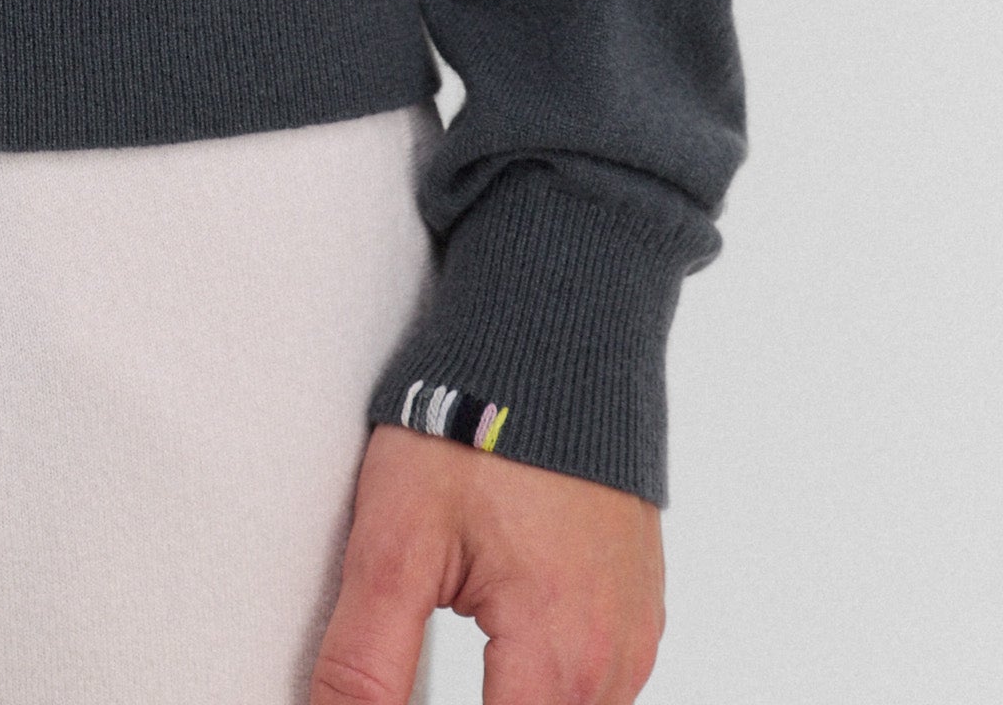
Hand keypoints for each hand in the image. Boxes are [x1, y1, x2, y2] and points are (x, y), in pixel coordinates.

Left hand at [309, 421, 665, 703]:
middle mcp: (615, 662)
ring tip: (461, 661)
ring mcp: (634, 636)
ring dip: (511, 704)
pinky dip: (545, 688)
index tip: (396, 694)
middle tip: (412, 674)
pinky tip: (501, 656)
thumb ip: (365, 662)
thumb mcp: (395, 540)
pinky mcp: (637, 610)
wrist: (553, 334)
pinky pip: (595, 689)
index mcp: (559, 657)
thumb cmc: (475, 422)